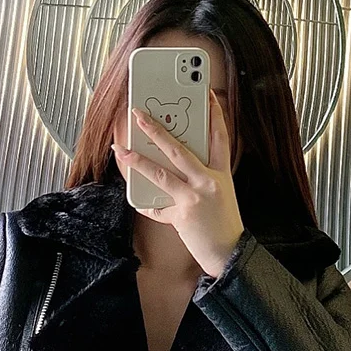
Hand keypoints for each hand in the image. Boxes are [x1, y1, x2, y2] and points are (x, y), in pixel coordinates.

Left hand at [111, 88, 244, 277]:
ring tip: (121, 149)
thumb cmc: (225, 226)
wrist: (230, 254)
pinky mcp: (181, 215)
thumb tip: (178, 167)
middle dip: (157, 130)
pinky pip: (157, 206)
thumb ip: (203, 179)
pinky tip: (135, 196)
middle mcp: (208, 182)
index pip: (220, 138)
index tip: (208, 96)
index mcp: (221, 175)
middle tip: (140, 115)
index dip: (215, 115)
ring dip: (138, 160)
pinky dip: (145, 202)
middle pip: (179, 149)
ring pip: (161, 173)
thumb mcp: (221, 196)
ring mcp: (193, 198)